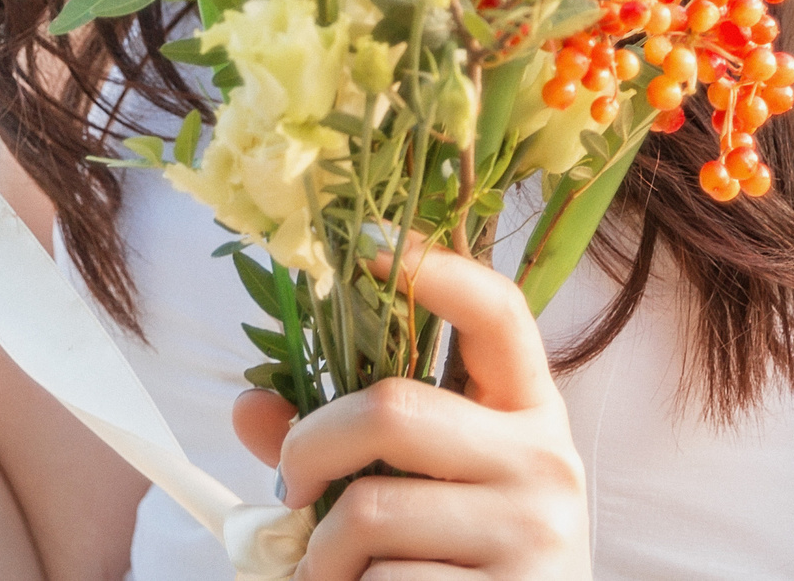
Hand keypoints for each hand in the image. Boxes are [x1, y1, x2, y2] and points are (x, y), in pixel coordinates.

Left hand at [232, 235, 591, 580]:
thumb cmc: (460, 564)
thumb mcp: (420, 491)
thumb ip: (342, 444)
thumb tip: (248, 405)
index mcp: (527, 413)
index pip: (499, 312)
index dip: (435, 268)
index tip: (367, 246)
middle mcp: (546, 462)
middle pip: (393, 408)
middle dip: (310, 448)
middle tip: (289, 489)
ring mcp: (534, 533)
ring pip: (370, 511)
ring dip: (321, 554)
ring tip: (328, 573)